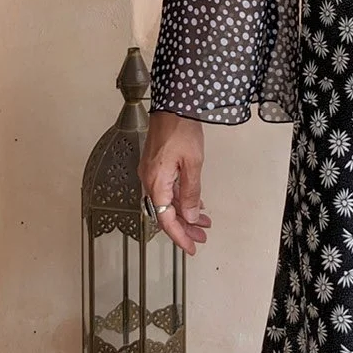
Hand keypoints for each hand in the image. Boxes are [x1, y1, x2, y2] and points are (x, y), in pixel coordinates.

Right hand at [139, 111, 210, 255]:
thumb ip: (191, 192)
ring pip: (167, 202)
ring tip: (204, 222)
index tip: (192, 247)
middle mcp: (149, 181)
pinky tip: (194, 202)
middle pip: (165, 213)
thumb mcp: (193, 163)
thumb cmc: (181, 130)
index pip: (166, 219)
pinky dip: (181, 199)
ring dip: (185, 213)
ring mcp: (151, 173)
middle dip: (185, 227)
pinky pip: (167, 190)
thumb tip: (190, 215)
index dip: (180, 236)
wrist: (172, 105)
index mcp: (156, 182)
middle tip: (203, 236)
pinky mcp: (156, 166)